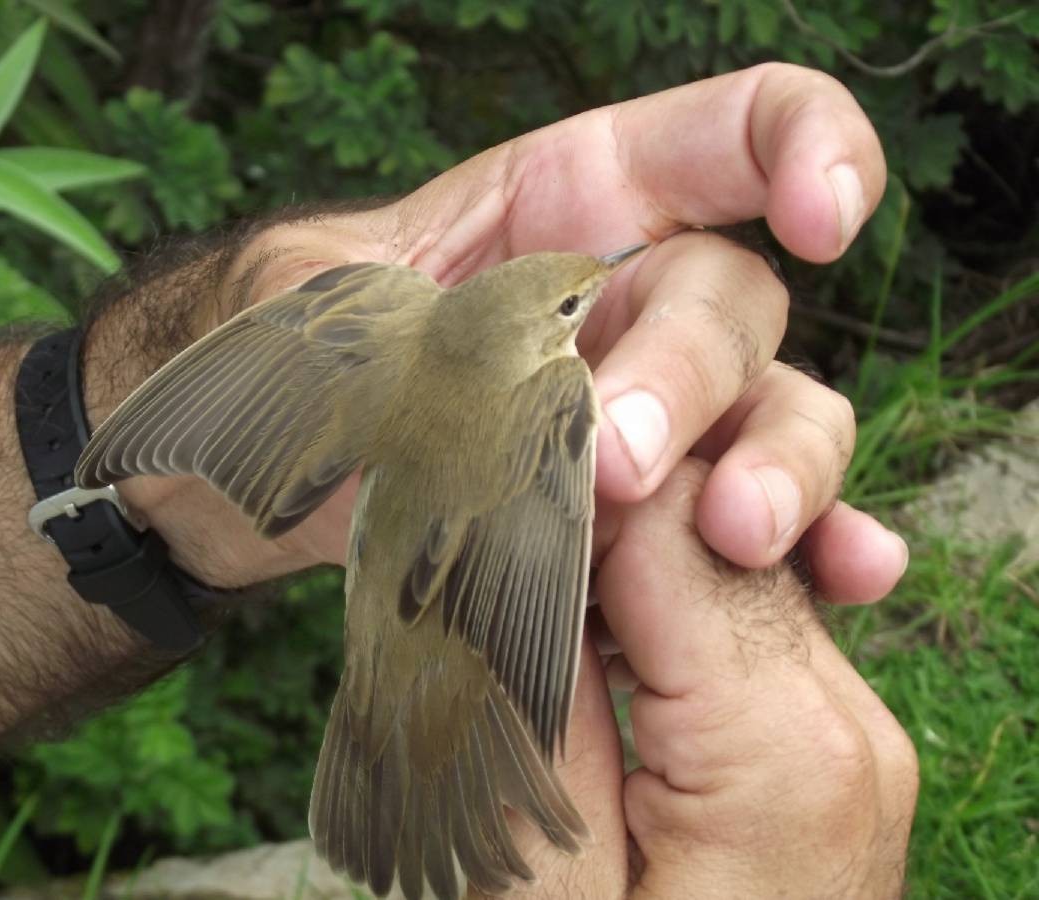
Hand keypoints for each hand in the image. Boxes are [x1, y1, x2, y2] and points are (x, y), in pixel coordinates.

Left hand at [89, 63, 905, 598]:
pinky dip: (814, 545)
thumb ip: (409, 318)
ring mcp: (651, 411)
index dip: (808, 149)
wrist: (260, 475)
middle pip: (737, 306)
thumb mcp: (322, 305)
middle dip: (693, 381)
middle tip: (615, 466)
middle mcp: (632, 300)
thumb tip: (514, 383)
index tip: (823, 218)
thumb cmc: (285, 356)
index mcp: (572, 199)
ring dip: (779, 470)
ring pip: (778, 413)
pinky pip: (753, 525)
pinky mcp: (646, 516)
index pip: (735, 134)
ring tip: (739, 536)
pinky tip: (846, 577)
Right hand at [489, 460, 917, 897]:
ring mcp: (845, 735)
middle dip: (593, 511)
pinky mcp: (821, 751)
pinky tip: (585, 626)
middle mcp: (841, 720)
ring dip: (620, 558)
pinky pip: (738, 633)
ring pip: (722, 572)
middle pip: (707, 535)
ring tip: (519, 572)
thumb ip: (540, 705)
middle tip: (482, 523)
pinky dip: (658, 609)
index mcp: (780, 746)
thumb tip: (523, 556)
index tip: (476, 480)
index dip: (567, 484)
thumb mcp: (540, 883)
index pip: (670, 526)